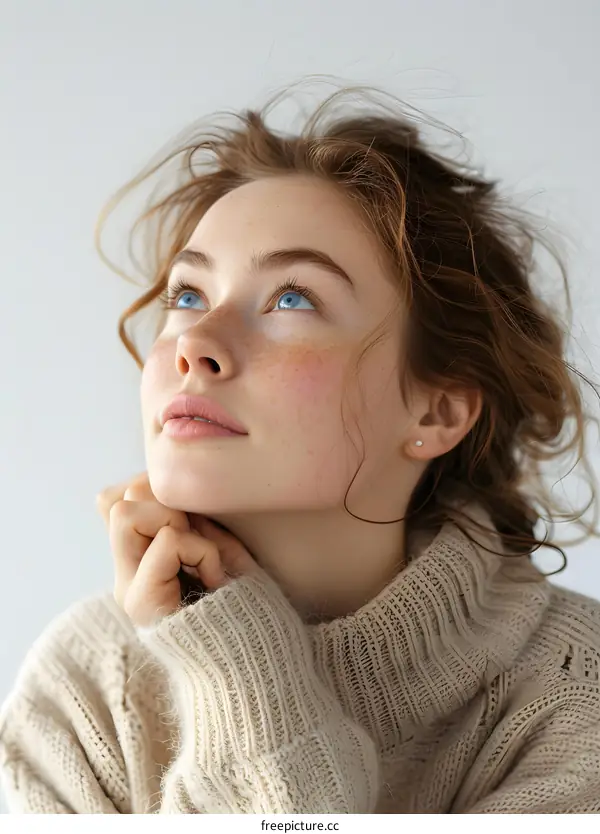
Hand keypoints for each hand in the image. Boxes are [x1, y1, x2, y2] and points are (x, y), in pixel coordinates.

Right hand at [96, 472, 260, 627]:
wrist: (258, 666)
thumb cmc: (247, 605)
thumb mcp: (218, 549)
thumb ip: (187, 521)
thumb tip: (156, 484)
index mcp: (140, 562)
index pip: (115, 499)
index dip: (157, 491)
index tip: (196, 521)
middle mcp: (125, 576)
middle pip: (114, 501)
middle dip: (164, 501)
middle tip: (198, 538)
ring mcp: (128, 590)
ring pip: (124, 512)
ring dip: (175, 520)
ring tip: (202, 556)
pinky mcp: (141, 603)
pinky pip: (169, 540)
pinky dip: (201, 549)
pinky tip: (215, 580)